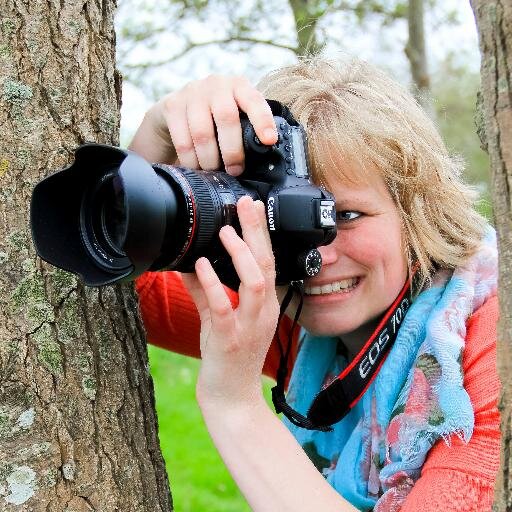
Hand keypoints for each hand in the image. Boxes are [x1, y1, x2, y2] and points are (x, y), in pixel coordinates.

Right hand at [129, 75, 277, 174]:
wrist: (177, 108)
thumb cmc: (215, 117)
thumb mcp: (236, 114)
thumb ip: (249, 128)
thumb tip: (265, 158)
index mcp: (239, 86)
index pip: (254, 100)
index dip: (263, 121)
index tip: (269, 141)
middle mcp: (216, 84)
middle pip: (227, 118)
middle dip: (232, 151)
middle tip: (235, 170)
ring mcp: (192, 93)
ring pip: (202, 133)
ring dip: (210, 160)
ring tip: (214, 172)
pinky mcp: (172, 106)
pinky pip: (183, 141)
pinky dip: (191, 160)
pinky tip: (196, 168)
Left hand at [181, 196, 279, 408]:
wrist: (232, 399)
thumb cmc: (229, 358)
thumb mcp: (219, 319)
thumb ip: (206, 290)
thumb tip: (190, 263)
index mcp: (264, 305)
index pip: (268, 261)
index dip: (261, 234)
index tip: (252, 207)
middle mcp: (263, 312)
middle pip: (266, 263)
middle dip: (256, 232)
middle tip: (246, 204)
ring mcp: (250, 326)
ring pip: (255, 281)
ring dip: (240, 254)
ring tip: (225, 231)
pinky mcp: (230, 339)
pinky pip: (224, 307)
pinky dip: (213, 284)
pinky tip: (201, 265)